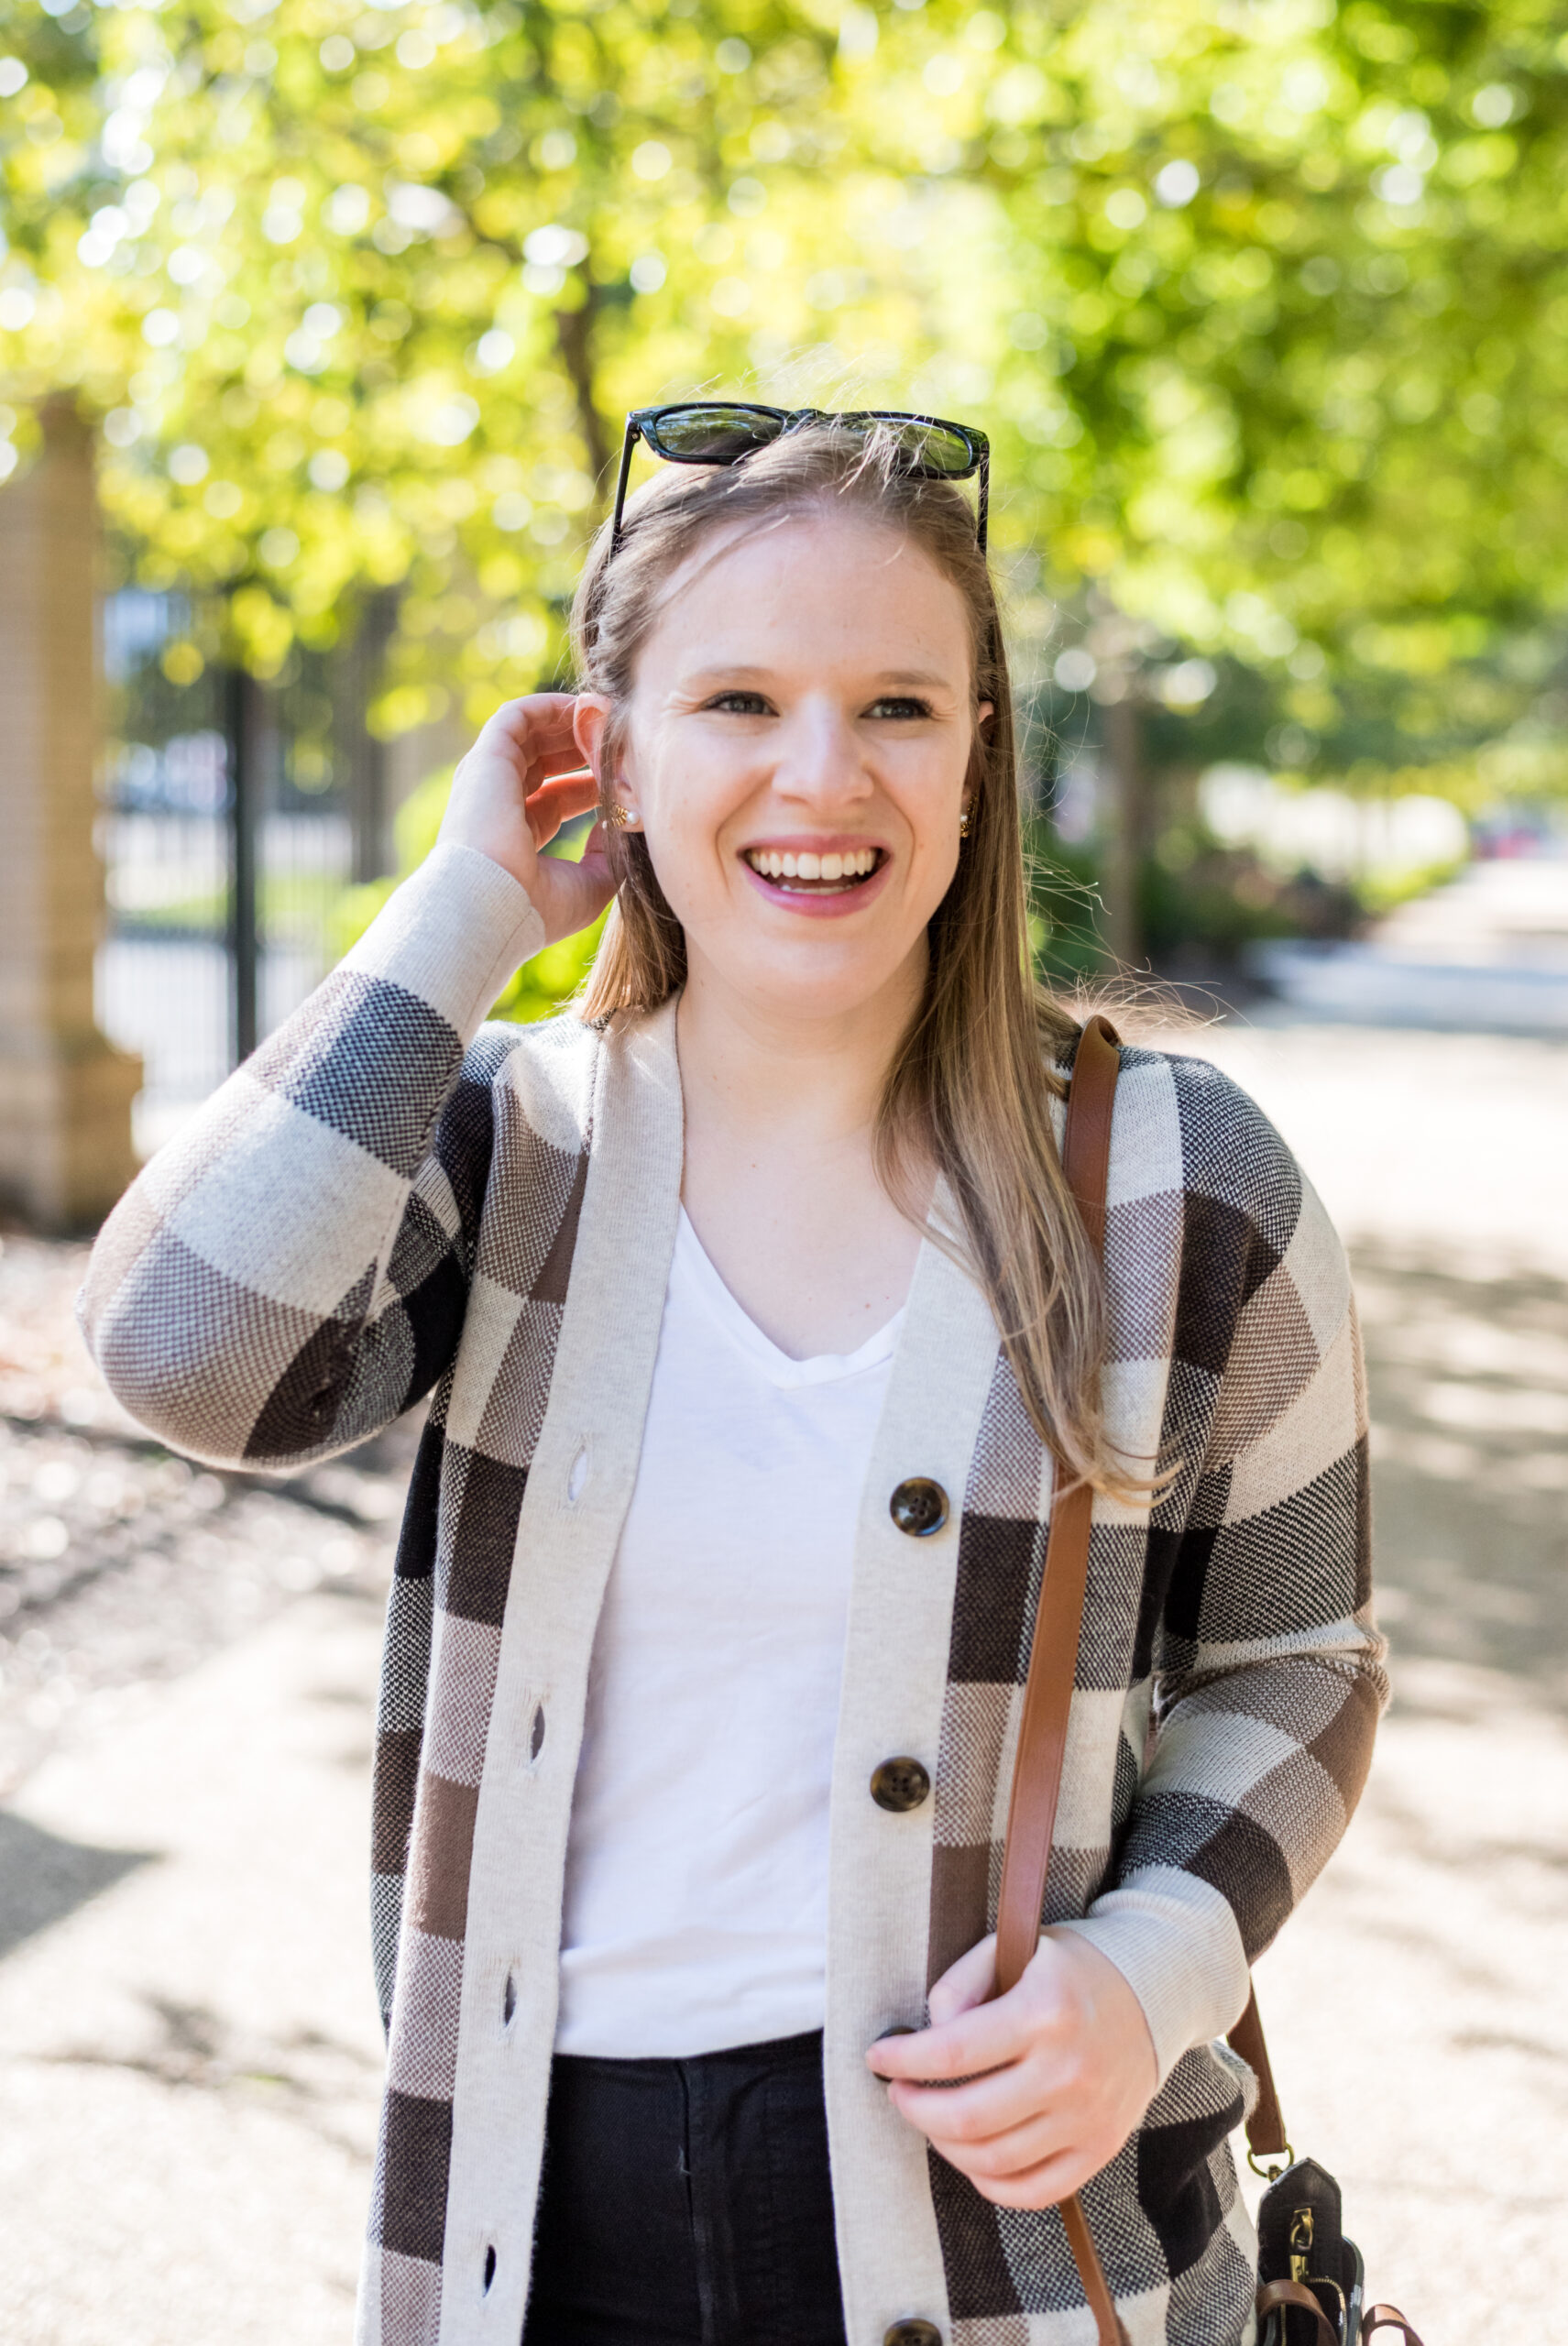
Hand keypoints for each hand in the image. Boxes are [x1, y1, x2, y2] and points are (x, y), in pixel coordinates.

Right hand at [437, 693, 615, 948]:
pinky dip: (551, 706)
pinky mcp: (485, 758)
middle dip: (587, 747)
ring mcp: (488, 780)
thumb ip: (607, 855)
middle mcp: (498, 804)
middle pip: (546, 762)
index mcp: (516, 837)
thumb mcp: (588, 886)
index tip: (630, 777)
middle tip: (624, 738)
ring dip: (574, 722)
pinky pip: (517, 716)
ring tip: (613, 717)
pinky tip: (587, 707)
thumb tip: (621, 823)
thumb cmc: (536, 907)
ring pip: (533, 735)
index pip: (559, 798)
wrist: (491, 907)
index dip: (595, 782)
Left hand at [865, 1930, 1157, 2206]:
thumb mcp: (1014, 1949)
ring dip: (944, 2145)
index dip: (903, 2060)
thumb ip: (962, 1983)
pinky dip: (989, 2184)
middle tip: (898, 2092)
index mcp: (1046, 2012)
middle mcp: (1070, 2071)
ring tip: (930, 2118)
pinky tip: (969, 2153)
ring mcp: (1089, 2117)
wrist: (1151, 1996)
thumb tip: (930, 2034)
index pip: (953, 2053)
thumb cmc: (1067, 1970)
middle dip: (915, 2109)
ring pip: (994, 2162)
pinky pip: (1034, 2191)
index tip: (876, 2057)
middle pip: (968, 2118)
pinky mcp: (1100, 2148)